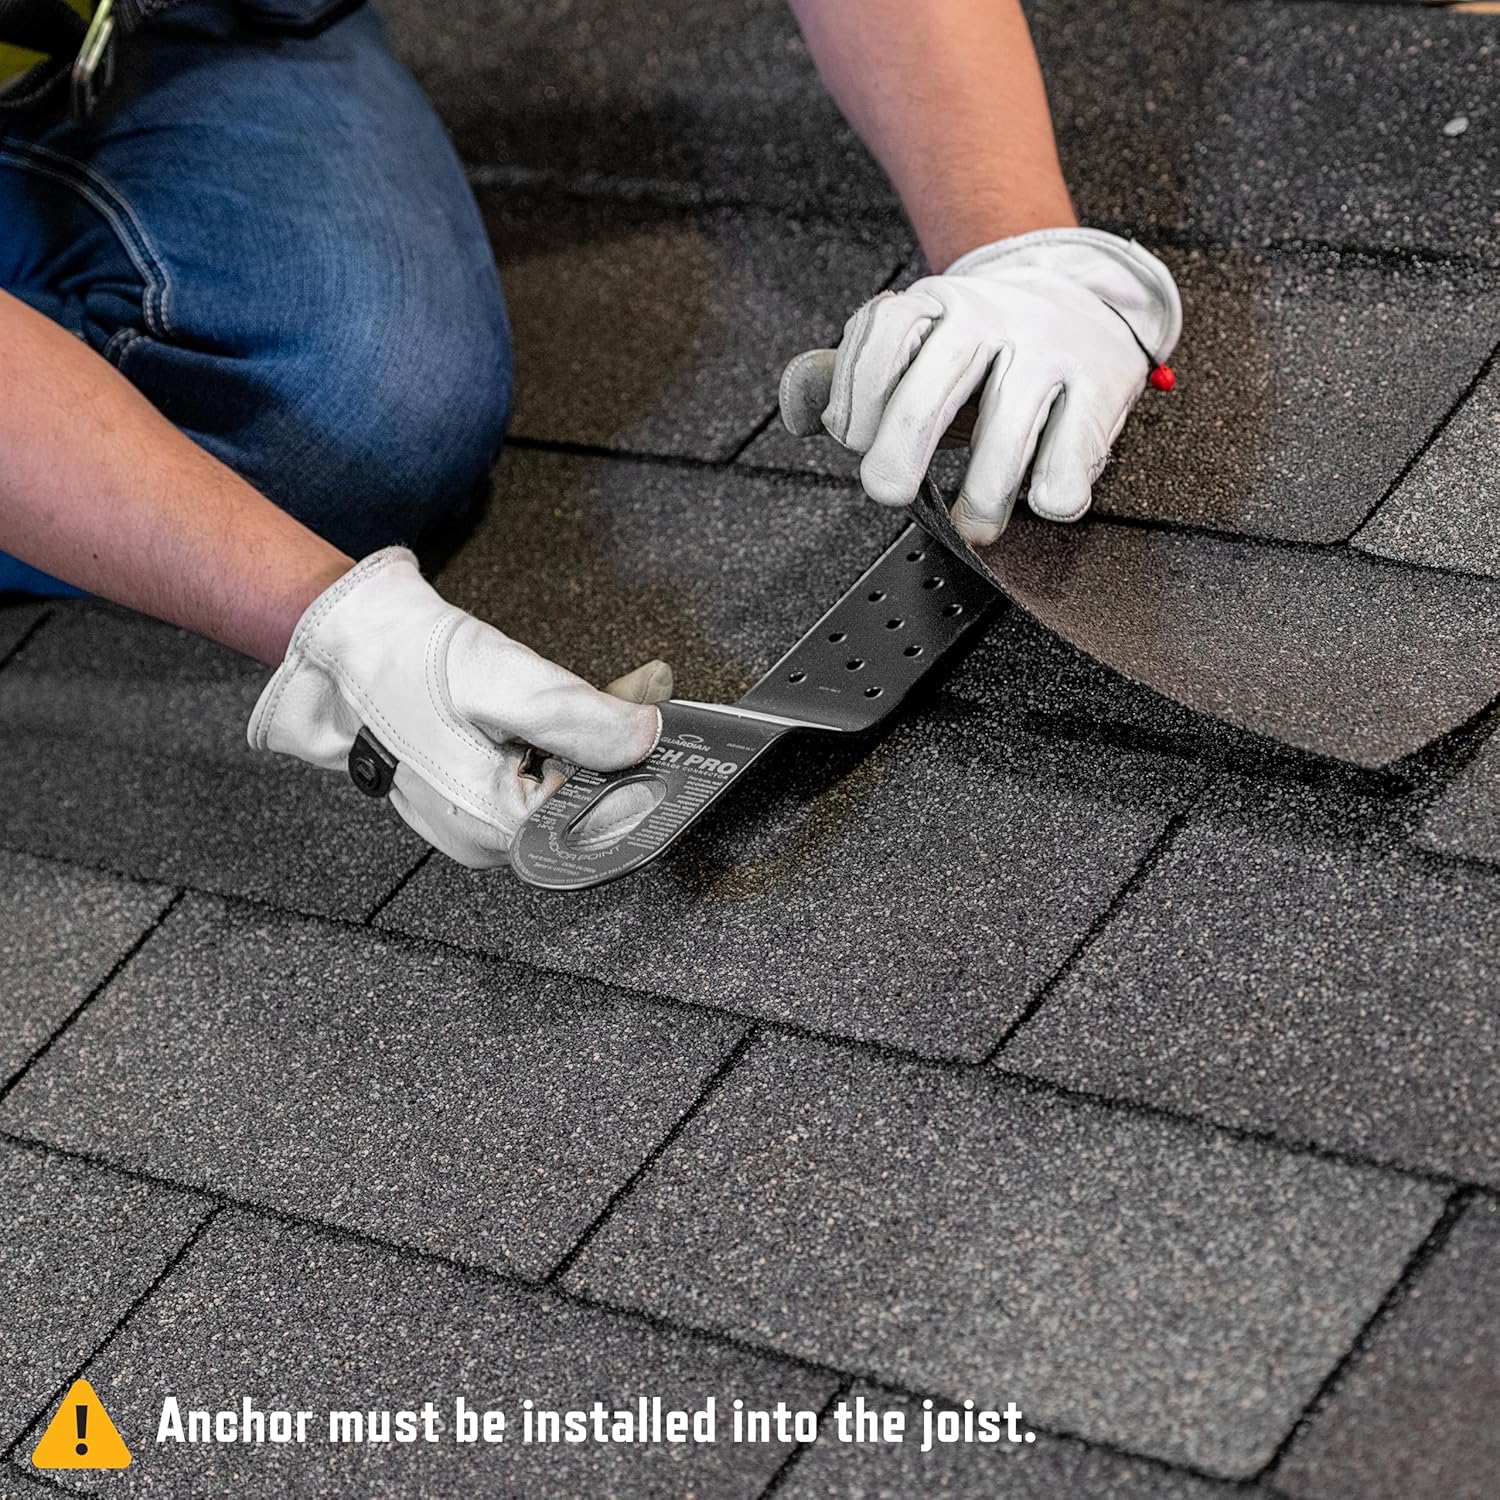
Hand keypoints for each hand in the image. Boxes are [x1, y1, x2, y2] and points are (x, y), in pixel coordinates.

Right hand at [248, 548, 669, 867]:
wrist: (349, 646)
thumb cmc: (409, 664)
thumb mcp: (503, 680)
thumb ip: (581, 717)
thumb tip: (646, 738)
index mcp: (495, 828)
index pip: (601, 820)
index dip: (632, 774)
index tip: (646, 730)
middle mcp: (485, 840)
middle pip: (582, 807)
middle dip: (603, 754)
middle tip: (597, 700)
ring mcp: (474, 824)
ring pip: (560, 791)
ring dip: (576, 747)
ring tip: (554, 704)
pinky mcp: (469, 799)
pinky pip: (531, 781)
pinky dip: (549, 747)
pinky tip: (531, 716)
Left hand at [779, 228, 1181, 544]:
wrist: (1088, 295)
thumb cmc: (987, 348)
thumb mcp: (917, 348)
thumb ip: (851, 379)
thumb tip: (797, 414)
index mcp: (936, 304)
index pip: (883, 337)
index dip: (858, 397)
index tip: (855, 440)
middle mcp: (991, 317)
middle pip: (934, 386)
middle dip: (902, 450)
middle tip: (890, 493)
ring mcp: (1049, 348)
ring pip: (1009, 424)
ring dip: (985, 494)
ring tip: (972, 527)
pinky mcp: (1102, 382)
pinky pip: (1074, 445)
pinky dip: (1054, 487)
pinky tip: (1040, 502)